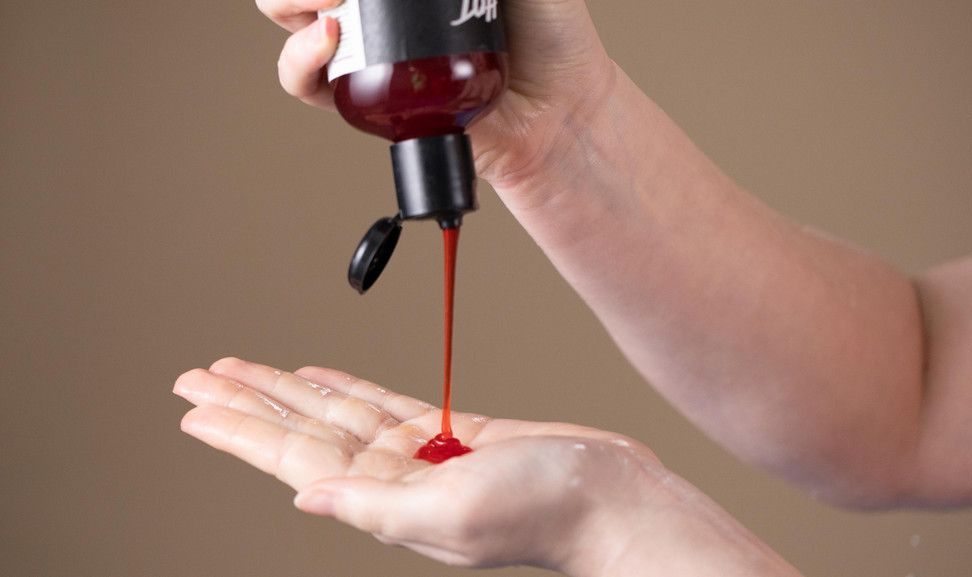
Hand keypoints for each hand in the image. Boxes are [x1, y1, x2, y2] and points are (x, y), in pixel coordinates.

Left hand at [174, 357, 659, 569]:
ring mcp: (421, 456)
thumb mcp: (456, 511)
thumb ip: (379, 506)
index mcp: (388, 502)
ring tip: (244, 370)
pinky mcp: (453, 434)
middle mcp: (395, 480)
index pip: (295, 461)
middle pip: (303, 432)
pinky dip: (348, 389)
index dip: (243, 433)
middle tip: (199, 378)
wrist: (614, 498)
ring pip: (336, 413)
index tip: (197, 409)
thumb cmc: (550, 511)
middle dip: (250, 404)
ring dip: (289, 390)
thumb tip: (308, 499)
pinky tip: (321, 378)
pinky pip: (384, 405)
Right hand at [259, 0, 614, 188]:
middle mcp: (381, 12)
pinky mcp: (367, 104)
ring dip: (294, 3)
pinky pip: (309, 85)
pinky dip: (301, 60)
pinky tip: (329, 40)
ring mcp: (369, 55)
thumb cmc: (549, 36)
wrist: (562, 108)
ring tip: (332, 2)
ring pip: (293, 24)